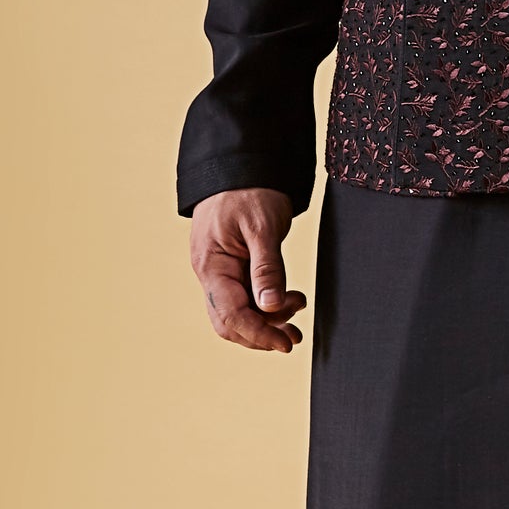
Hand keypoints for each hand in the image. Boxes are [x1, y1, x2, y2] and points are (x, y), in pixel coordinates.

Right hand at [190, 186, 304, 352]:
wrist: (240, 166)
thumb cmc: (249, 190)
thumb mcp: (262, 227)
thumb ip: (267, 268)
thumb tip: (270, 307)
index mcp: (212, 266)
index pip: (232, 315)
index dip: (259, 334)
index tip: (286, 343)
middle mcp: (210, 274)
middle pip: (231, 322)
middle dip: (262, 333)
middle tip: (295, 335)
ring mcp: (219, 272)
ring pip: (239, 312)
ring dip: (268, 319)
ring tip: (298, 306)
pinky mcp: (231, 267)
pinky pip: (244, 296)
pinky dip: (266, 303)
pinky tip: (288, 298)